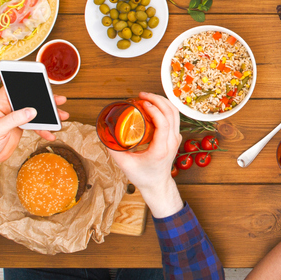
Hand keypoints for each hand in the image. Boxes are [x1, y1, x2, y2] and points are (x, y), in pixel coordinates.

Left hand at [0, 88, 68, 191]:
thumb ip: (14, 119)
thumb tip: (31, 111)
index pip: (13, 89)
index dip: (27, 85)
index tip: (41, 84)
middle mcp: (6, 107)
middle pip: (28, 99)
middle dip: (44, 100)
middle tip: (58, 100)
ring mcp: (14, 116)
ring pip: (34, 111)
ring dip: (48, 115)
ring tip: (61, 116)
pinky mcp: (20, 126)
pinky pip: (35, 124)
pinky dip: (43, 128)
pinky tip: (50, 133)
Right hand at [108, 93, 183, 217]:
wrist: (157, 185)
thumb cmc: (143, 176)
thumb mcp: (125, 165)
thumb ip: (114, 149)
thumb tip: (104, 133)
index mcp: (161, 149)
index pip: (164, 123)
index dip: (155, 110)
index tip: (142, 103)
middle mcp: (172, 142)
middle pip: (171, 113)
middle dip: (158, 99)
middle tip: (142, 95)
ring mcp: (176, 139)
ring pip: (175, 113)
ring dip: (162, 101)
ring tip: (146, 97)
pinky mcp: (175, 137)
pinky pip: (174, 117)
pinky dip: (164, 108)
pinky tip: (152, 105)